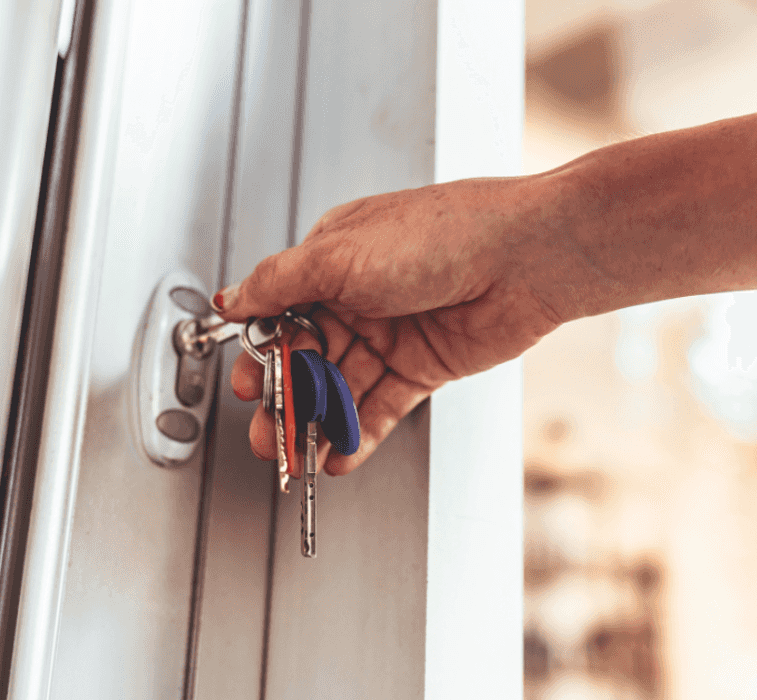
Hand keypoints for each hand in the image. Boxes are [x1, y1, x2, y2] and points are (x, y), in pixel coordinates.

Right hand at [214, 174, 569, 474]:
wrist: (524, 257)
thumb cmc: (443, 234)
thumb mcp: (338, 253)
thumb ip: (277, 282)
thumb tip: (231, 297)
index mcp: (332, 260)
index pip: (280, 315)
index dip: (262, 354)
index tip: (248, 385)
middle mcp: (359, 297)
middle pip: (307, 359)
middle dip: (284, 399)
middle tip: (267, 432)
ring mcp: (391, 335)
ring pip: (340, 389)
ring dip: (315, 423)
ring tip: (296, 454)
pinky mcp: (423, 368)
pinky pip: (380, 408)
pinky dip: (357, 434)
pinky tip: (338, 455)